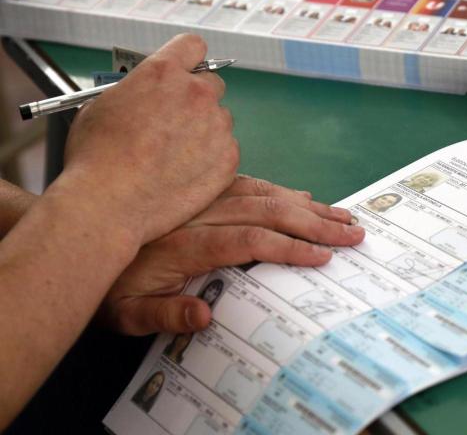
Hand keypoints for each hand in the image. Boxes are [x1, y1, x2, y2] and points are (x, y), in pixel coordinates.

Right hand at [59, 34, 238, 245]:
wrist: (109, 204)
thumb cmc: (96, 158)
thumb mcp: (100, 106)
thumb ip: (133, 91)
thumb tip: (142, 94)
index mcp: (163, 73)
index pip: (192, 46)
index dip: (188, 58)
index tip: (185, 70)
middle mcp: (196, 94)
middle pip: (211, 84)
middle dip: (196, 98)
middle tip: (176, 120)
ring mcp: (216, 126)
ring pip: (218, 119)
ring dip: (203, 131)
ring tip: (173, 155)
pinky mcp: (228, 157)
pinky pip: (225, 149)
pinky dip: (210, 159)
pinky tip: (184, 173)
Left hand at [99, 176, 363, 334]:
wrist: (81, 233)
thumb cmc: (106, 284)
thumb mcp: (124, 312)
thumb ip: (164, 313)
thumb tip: (206, 316)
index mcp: (187, 242)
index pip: (250, 241)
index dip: (290, 249)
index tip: (323, 259)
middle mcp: (202, 212)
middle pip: (268, 212)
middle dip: (316, 225)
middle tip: (353, 234)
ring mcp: (205, 197)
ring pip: (264, 194)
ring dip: (307, 206)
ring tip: (341, 215)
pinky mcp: (203, 190)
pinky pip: (249, 183)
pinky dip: (281, 190)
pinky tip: (303, 196)